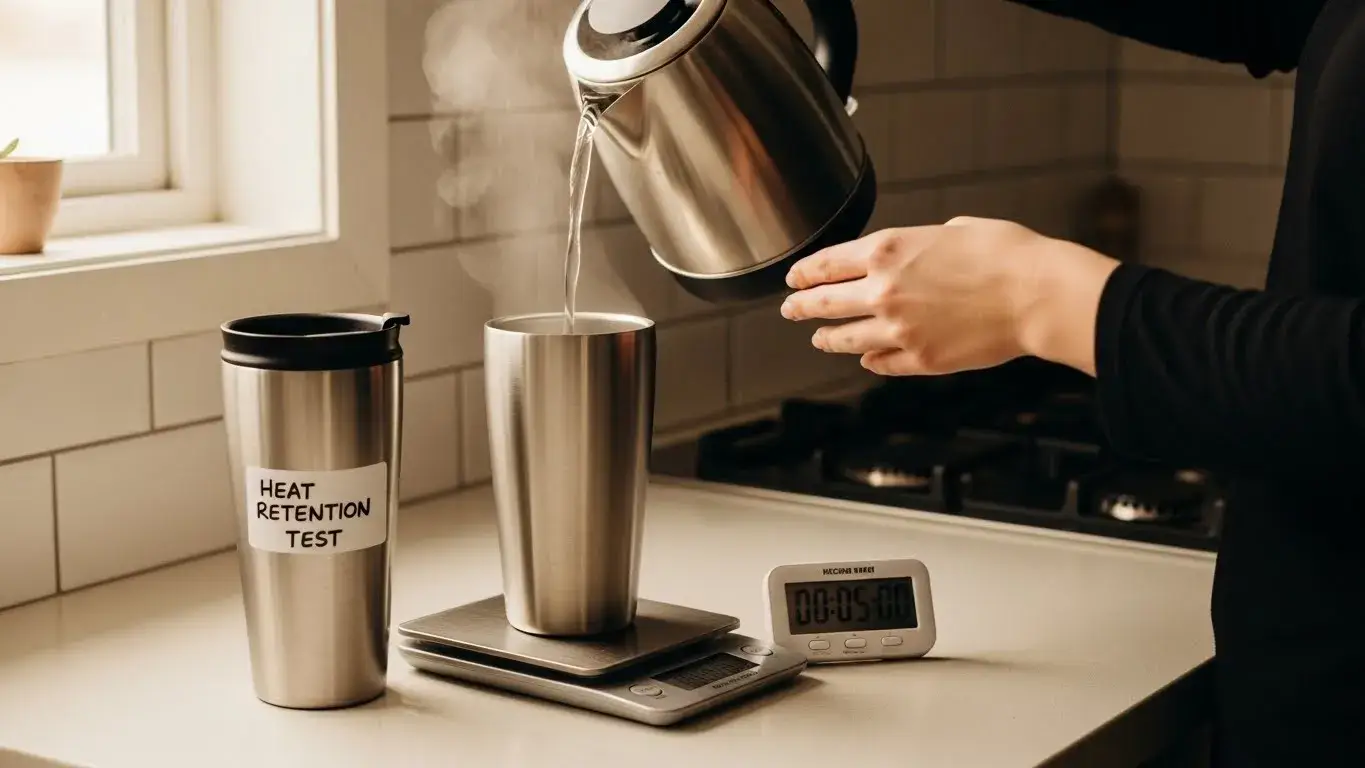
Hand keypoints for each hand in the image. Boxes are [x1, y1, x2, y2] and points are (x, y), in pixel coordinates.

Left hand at [780, 217, 1118, 375]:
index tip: (794, 278)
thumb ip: (922, 243)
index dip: (805, 272)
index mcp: (888, 251)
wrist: (1037, 295)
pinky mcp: (920, 360)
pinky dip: (871, 361)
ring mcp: (898, 330)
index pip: (827, 264)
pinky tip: (866, 360)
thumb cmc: (1007, 254)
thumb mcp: (956, 229)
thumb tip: (916, 254)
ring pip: (846, 338)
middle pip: (825, 302)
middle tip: (791, 308)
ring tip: (818, 338)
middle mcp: (883, 291)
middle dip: (802, 305)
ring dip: (828, 338)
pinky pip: (883, 363)